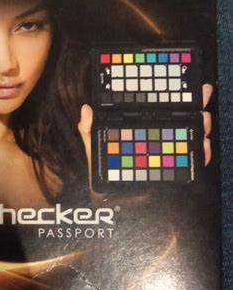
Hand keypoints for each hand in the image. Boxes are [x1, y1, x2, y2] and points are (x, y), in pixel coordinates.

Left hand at [78, 82, 212, 186]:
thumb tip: (86, 109)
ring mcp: (171, 155)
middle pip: (182, 119)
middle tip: (201, 96)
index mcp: (144, 130)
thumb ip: (89, 131)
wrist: (117, 204)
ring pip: (192, 136)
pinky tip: (202, 146)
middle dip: (195, 106)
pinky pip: (194, 161)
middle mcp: (160, 139)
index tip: (184, 85)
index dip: (174, 97)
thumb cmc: (107, 176)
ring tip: (202, 119)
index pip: (160, 111)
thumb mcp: (96, 150)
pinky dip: (201, 154)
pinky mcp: (178, 172)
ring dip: (200, 127)